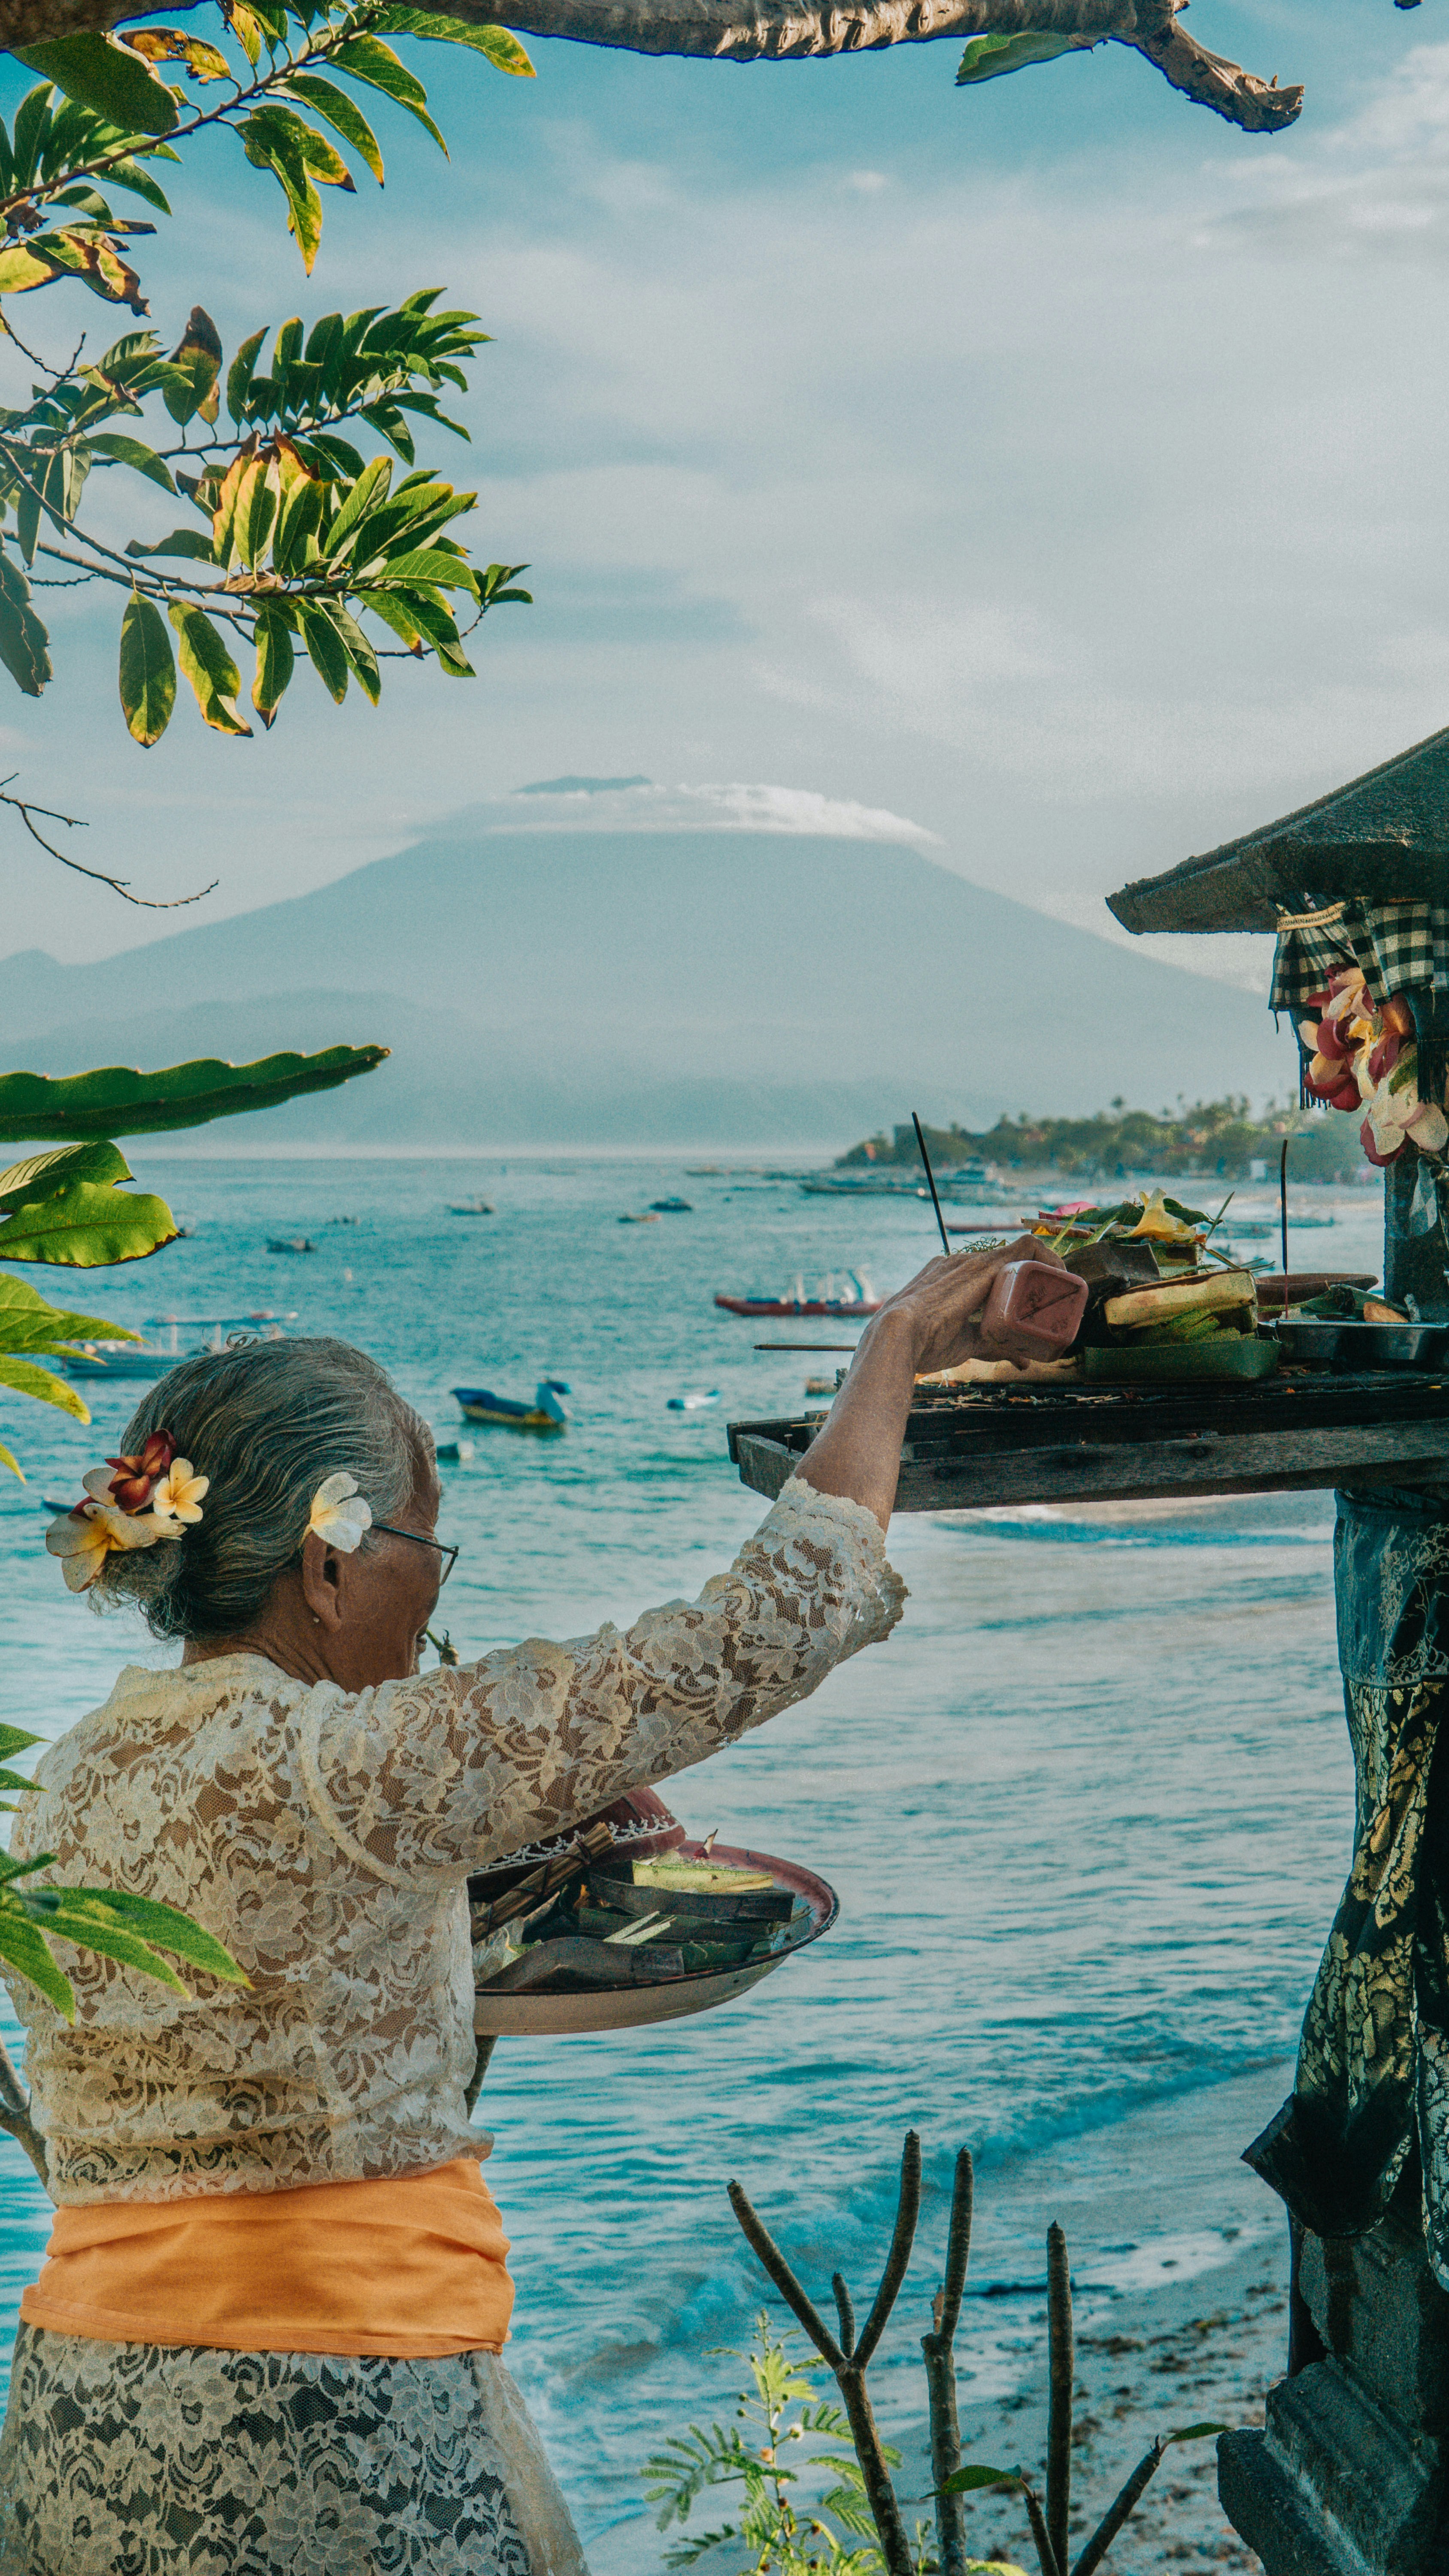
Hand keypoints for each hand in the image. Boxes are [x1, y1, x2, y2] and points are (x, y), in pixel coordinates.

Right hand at [867, 1236, 1065, 1377]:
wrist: (899, 1335)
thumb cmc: (923, 1344)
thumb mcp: (965, 1343)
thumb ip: (992, 1345)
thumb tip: (1020, 1359)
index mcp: (947, 1279)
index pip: (986, 1273)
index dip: (1010, 1284)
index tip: (1029, 1302)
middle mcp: (959, 1263)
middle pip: (1005, 1262)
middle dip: (1032, 1277)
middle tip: (1051, 1299)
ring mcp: (971, 1260)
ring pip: (1019, 1252)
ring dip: (1043, 1268)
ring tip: (1061, 1287)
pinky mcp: (986, 1263)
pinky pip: (1027, 1248)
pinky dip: (1047, 1258)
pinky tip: (1061, 1275)